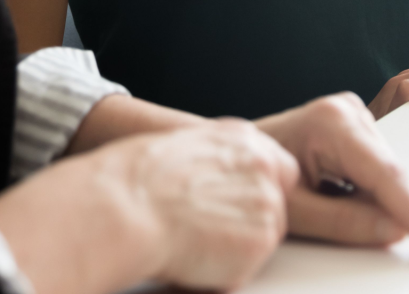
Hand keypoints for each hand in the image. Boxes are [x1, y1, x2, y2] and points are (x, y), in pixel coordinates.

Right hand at [0, 120, 294, 293]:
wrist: (128, 207)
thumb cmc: (138, 179)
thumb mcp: (184, 147)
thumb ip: (216, 160)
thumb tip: (216, 182)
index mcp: (243, 139)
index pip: (279, 168)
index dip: (260, 190)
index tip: (240, 204)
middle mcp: (262, 167)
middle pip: (274, 203)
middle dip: (249, 220)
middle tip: (209, 228)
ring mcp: (266, 204)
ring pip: (264, 235)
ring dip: (237, 245)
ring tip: (194, 241)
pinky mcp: (260, 242)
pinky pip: (249, 264)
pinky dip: (226, 270)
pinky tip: (194, 257)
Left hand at [257, 94, 408, 258]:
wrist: (228, 159)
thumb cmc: (249, 177)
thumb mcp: (293, 209)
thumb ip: (343, 222)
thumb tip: (395, 231)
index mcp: (332, 122)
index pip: (386, 176)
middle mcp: (348, 110)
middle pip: (388, 174)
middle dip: (392, 212)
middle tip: (364, 238)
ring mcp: (352, 115)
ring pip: (384, 174)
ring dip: (374, 203)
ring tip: (323, 205)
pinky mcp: (352, 127)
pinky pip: (374, 170)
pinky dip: (366, 194)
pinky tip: (332, 196)